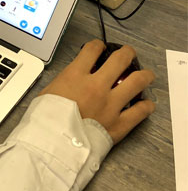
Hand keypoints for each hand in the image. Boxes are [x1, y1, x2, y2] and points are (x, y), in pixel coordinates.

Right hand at [39, 40, 154, 143]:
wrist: (51, 144)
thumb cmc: (44, 121)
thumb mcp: (45, 93)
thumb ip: (62, 83)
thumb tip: (70, 81)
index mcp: (75, 76)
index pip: (92, 50)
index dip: (97, 45)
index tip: (99, 47)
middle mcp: (96, 86)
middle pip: (120, 59)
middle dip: (126, 53)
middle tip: (128, 54)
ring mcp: (110, 104)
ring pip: (137, 81)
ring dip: (144, 75)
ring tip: (146, 75)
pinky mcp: (119, 123)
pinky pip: (140, 111)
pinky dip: (146, 106)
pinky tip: (146, 104)